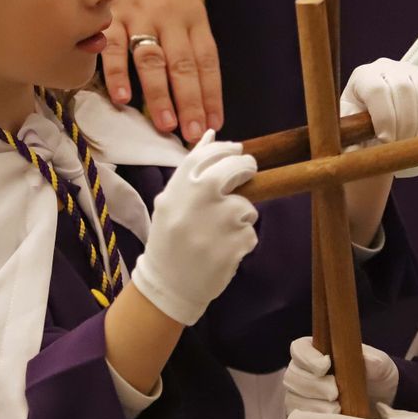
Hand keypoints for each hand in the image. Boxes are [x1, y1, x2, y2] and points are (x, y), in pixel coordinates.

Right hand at [101, 0, 222, 141]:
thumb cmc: (169, 5)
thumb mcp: (189, 21)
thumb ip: (192, 58)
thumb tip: (202, 110)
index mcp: (194, 20)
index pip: (206, 61)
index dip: (211, 95)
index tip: (212, 125)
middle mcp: (169, 18)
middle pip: (181, 63)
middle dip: (188, 100)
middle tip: (191, 132)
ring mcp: (138, 17)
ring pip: (150, 58)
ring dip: (158, 93)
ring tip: (164, 123)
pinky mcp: (110, 18)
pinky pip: (113, 48)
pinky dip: (117, 74)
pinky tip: (122, 98)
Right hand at [129, 131, 257, 324]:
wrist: (167, 285)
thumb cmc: (169, 239)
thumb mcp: (171, 201)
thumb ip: (192, 169)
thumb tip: (211, 133)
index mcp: (178, 189)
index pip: (206, 154)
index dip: (225, 148)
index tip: (236, 151)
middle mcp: (197, 201)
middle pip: (235, 170)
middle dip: (246, 168)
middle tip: (246, 174)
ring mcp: (218, 224)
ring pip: (247, 207)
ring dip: (241, 217)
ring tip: (219, 232)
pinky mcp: (235, 246)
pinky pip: (249, 234)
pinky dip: (242, 240)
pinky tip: (221, 250)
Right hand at [284, 337, 399, 418]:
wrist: (382, 410)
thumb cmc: (378, 382)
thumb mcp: (383, 368)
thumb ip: (377, 362)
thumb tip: (369, 360)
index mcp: (316, 353)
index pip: (299, 349)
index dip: (307, 358)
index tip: (326, 366)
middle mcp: (303, 375)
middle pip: (292, 377)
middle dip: (313, 386)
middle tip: (335, 394)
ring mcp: (300, 400)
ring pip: (292, 401)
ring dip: (312, 408)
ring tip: (336, 412)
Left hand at [340, 58, 417, 148]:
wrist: (374, 126)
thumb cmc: (357, 132)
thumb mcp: (348, 135)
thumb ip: (350, 141)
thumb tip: (356, 154)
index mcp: (363, 77)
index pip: (376, 89)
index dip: (384, 117)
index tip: (386, 142)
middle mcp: (388, 68)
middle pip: (404, 89)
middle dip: (407, 123)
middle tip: (404, 149)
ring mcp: (414, 71)